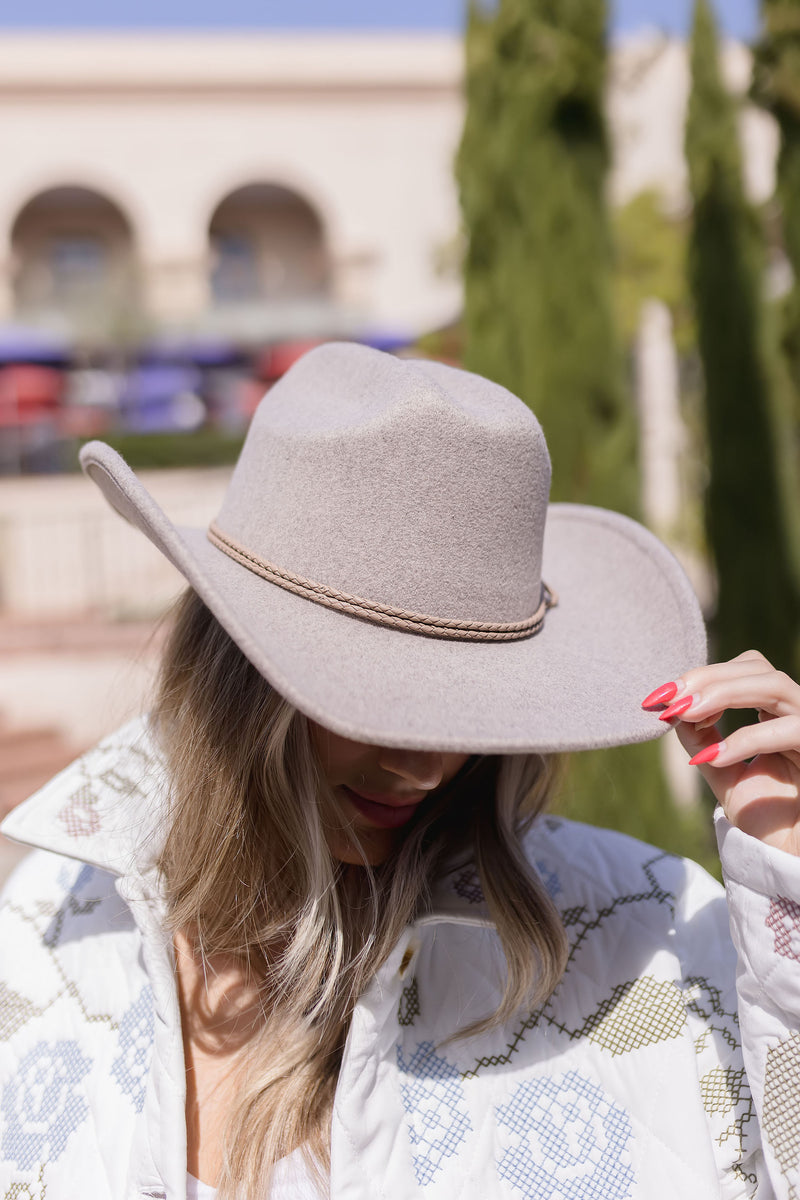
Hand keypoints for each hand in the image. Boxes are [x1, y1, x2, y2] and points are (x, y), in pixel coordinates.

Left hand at [642, 651, 799, 855]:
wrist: (789, 860)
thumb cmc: (764, 818)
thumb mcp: (722, 772)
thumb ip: (701, 739)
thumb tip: (673, 710)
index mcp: (776, 714)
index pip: (746, 670)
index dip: (705, 675)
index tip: (663, 696)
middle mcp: (796, 715)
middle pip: (759, 668)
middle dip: (709, 678)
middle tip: (671, 699)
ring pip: (776, 685)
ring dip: (724, 693)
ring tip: (685, 713)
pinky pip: (791, 731)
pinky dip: (748, 739)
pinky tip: (713, 757)